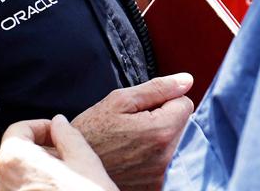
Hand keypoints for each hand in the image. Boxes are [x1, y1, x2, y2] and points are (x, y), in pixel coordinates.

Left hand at [0, 115, 117, 190]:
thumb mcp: (85, 162)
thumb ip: (68, 136)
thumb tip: (58, 122)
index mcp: (15, 161)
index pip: (18, 130)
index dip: (41, 127)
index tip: (59, 134)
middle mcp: (1, 184)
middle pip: (16, 156)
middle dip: (41, 152)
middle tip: (69, 159)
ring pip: (18, 179)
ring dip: (39, 174)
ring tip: (67, 182)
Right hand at [72, 73, 193, 190]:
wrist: (72, 167)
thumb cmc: (91, 131)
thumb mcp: (119, 101)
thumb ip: (157, 88)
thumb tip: (187, 80)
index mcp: (161, 131)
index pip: (185, 103)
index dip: (164, 100)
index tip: (143, 108)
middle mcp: (166, 157)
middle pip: (181, 124)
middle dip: (163, 118)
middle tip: (133, 124)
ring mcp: (160, 175)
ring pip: (174, 143)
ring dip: (158, 137)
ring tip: (130, 140)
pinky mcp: (154, 186)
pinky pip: (164, 162)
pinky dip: (152, 156)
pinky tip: (132, 155)